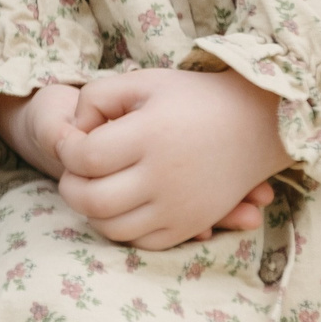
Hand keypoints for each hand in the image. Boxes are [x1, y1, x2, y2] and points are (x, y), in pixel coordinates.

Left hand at [0, 84, 271, 241]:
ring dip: (90, 210)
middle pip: (92, 200)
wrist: (253, 124)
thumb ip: (97, 97)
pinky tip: (121, 203)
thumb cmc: (192, 97)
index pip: (86, 157)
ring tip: (93, 185)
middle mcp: (164, 177)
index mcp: (149, 135)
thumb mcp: (142, 81)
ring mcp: (178, 207)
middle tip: (73, 169)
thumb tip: (75, 130)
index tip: (72, 139)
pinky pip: (141, 241)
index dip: (67, 149)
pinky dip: (121, 227)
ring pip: (112, 227)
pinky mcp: (189, 225)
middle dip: (70, 185)